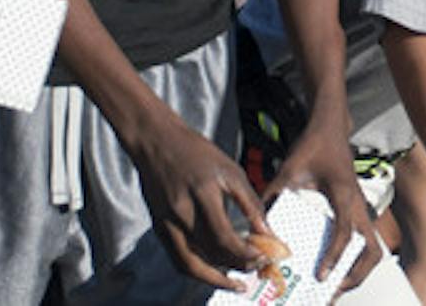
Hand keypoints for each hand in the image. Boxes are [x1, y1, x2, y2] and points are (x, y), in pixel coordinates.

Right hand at [126, 114, 270, 290]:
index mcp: (203, 195)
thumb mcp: (231, 171)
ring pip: (190, 265)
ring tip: (236, 281)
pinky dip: (197, 269)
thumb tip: (267, 232)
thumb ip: (250, 203)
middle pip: (209, 254)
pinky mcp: (158, 228)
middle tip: (255, 268)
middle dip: (236, 266)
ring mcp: (166, 223)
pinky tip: (214, 270)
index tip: (263, 258)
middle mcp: (181, 213)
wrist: (158, 143)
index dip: (245, 253)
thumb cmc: (198, 153)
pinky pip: (178, 259)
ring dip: (214, 278)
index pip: (225, 237)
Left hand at [265, 120, 381, 290]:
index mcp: (343, 195)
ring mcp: (361, 207)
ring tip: (334, 283)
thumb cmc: (313, 145)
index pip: (346, 232)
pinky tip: (333, 263)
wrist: (331, 127)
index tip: (321, 276)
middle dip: (355, 275)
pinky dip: (354, 256)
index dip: (334, 256)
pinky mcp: (357, 208)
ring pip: (373, 247)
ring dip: (358, 269)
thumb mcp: (288, 169)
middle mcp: (357, 205)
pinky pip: (364, 239)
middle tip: (332, 289)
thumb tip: (257, 224)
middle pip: (372, 250)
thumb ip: (272, 194)